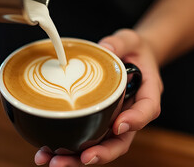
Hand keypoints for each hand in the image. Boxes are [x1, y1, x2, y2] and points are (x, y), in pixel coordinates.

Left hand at [34, 29, 162, 165]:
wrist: (131, 58)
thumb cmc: (133, 50)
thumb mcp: (130, 39)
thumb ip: (120, 43)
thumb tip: (105, 47)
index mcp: (147, 94)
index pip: (147, 110)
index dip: (134, 121)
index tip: (118, 126)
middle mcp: (131, 114)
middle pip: (121, 141)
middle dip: (102, 153)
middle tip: (83, 158)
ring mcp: (114, 121)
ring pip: (101, 146)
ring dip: (78, 158)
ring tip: (54, 161)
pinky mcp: (98, 122)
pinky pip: (86, 138)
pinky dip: (67, 149)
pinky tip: (46, 153)